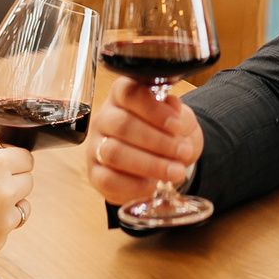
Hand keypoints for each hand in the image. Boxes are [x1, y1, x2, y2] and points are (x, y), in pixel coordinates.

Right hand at [0, 146, 34, 261]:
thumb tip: (10, 166)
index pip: (26, 159)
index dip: (13, 161)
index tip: (4, 165)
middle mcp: (5, 191)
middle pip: (28, 183)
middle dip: (12, 183)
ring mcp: (3, 221)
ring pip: (22, 209)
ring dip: (9, 206)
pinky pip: (4, 230)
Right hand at [84, 76, 203, 204]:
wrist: (164, 161)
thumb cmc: (167, 134)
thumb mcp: (180, 120)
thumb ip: (177, 114)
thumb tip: (173, 109)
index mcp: (122, 96)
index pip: (128, 93)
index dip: (152, 109)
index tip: (176, 125)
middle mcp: (104, 118)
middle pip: (121, 125)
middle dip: (157, 141)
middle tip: (183, 152)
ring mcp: (96, 146)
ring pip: (113, 153)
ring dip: (150, 164)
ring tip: (176, 171)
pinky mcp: (95, 173)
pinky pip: (108, 180)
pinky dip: (135, 185)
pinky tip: (154, 185)